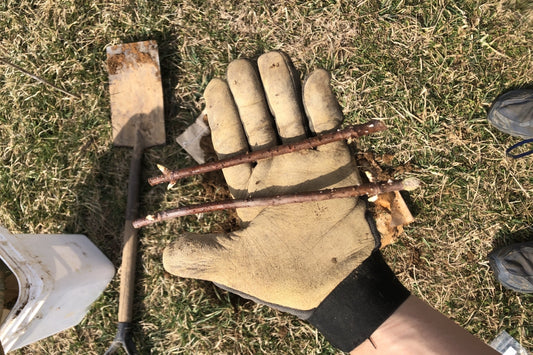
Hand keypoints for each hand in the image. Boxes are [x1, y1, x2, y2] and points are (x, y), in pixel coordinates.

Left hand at [163, 51, 375, 311]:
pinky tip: (314, 77)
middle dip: (249, 90)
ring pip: (290, 112)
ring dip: (282, 85)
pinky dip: (322, 98)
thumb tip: (162, 256)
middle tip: (241, 66)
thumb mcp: (236, 265)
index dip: (221, 112)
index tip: (213, 86)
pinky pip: (329, 121)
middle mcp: (274, 166)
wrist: (339, 283)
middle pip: (258, 118)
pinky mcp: (337, 157)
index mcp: (246, 184)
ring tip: (272, 60)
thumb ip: (200, 255)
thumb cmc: (285, 275)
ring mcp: (306, 159)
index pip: (230, 139)